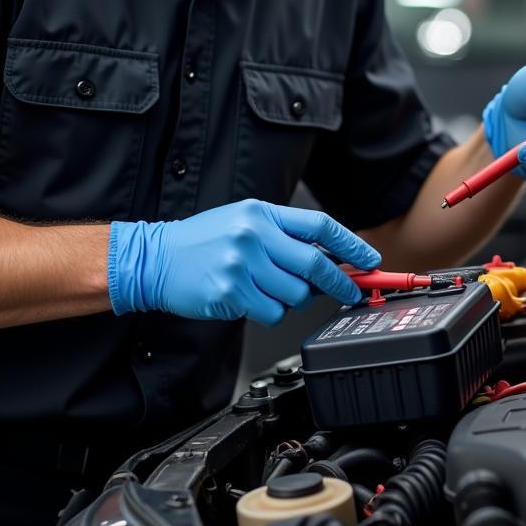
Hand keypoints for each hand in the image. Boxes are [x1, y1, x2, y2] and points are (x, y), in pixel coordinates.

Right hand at [107, 199, 380, 324]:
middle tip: (350, 290)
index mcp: (260, 213)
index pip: (319, 226)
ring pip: (294, 295)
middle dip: (340, 282)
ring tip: (266, 288)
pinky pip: (272, 312)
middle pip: (314, 264)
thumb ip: (283, 236)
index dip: (350, 244)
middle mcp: (253, 235)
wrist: (155, 259)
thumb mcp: (243, 223)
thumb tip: (329, 259)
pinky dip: (268, 311)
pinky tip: (247, 298)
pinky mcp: (231, 293)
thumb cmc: (202, 242)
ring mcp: (242, 265)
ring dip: (291, 299)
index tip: (369, 260)